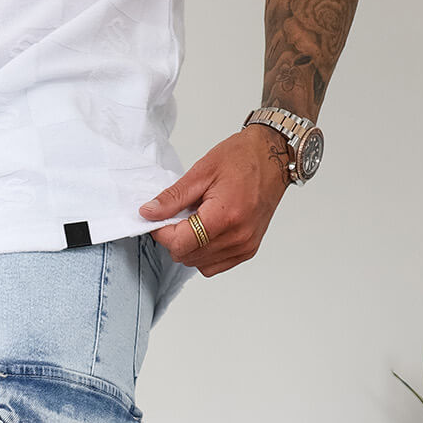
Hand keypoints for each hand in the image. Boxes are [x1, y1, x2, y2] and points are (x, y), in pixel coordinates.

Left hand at [138, 125, 291, 277]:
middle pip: (187, 256)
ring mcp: (244, 246)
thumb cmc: (242, 158)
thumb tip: (148, 213)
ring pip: (198, 264)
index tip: (159, 219)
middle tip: (181, 214)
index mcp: (225, 217)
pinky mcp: (248, 250)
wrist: (273, 156)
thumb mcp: (202, 171)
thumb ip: (173, 198)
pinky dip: (203, 253)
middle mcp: (238, 237)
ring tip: (197, 219)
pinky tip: (207, 232)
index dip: (162, 233)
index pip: (180, 244)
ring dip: (189, 246)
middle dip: (175, 238)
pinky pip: (213, 266)